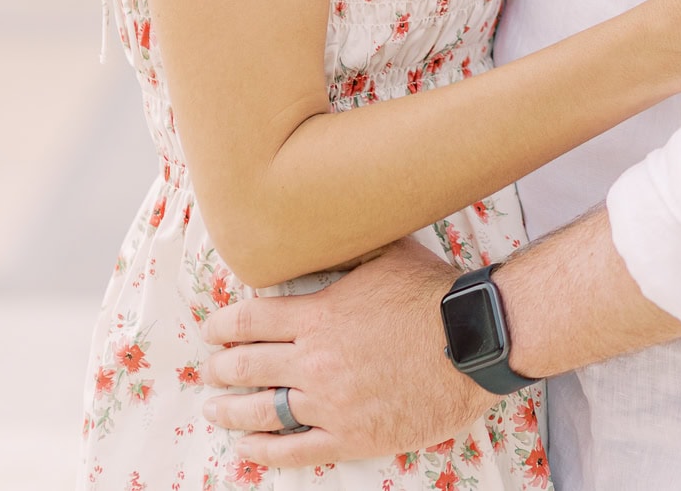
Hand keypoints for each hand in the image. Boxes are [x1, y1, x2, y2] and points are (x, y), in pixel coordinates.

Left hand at [200, 236, 492, 467]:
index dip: (224, 326)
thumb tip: (328, 229)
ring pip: (265, 411)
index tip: (210, 330)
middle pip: (250, 366)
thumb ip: (350, 249)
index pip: (253, 320)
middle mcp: (316, 359)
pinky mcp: (353, 436)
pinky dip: (266, 452)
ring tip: (214, 409)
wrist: (473, 340)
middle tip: (207, 371)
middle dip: (221, 368)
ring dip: (233, 410)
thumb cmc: (433, 293)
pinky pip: (297, 450)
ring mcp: (331, 402)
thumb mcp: (386, 253)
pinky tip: (247, 450)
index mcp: (320, 314)